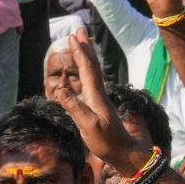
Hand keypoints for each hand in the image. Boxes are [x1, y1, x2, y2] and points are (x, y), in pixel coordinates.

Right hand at [54, 30, 150, 177]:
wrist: (124, 153)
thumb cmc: (106, 142)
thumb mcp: (88, 126)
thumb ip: (75, 108)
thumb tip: (61, 89)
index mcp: (96, 96)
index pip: (87, 69)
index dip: (80, 52)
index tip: (73, 36)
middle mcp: (99, 94)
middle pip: (92, 66)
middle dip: (85, 48)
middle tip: (79, 30)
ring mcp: (100, 100)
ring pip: (93, 73)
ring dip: (87, 57)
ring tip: (83, 44)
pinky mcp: (100, 107)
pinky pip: (91, 83)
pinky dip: (86, 72)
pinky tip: (83, 73)